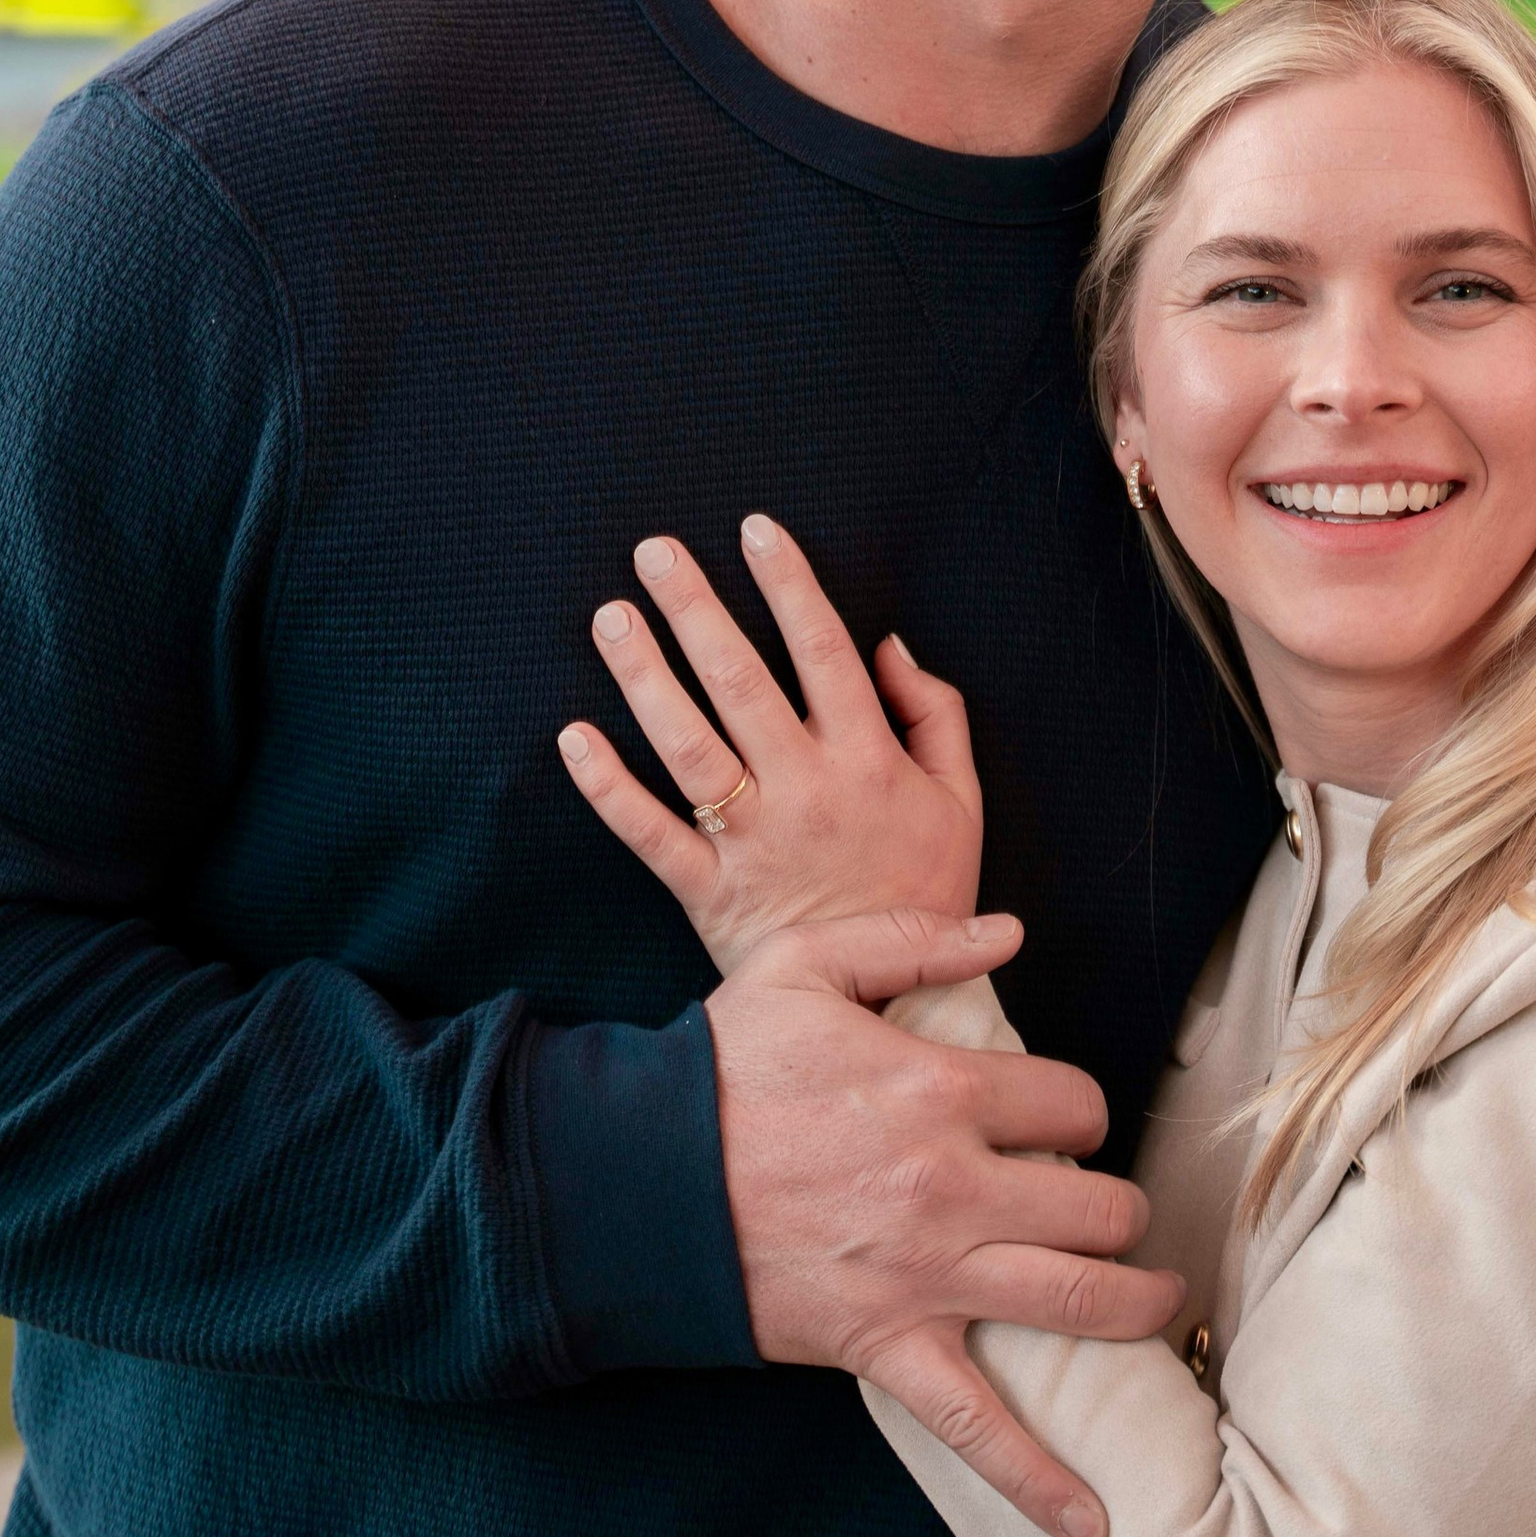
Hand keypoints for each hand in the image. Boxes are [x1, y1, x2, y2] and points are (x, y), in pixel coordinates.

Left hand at [559, 514, 980, 968]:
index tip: (755, 529)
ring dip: (645, 677)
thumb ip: (936, 715)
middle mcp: (805, 790)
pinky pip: (650, 834)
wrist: (891, 1006)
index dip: (789, 585)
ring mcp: (751, 840)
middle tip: (654, 552)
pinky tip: (574, 735)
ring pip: (689, 745)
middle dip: (695, 609)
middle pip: (741, 682)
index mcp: (867, 761)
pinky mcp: (709, 890)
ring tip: (611, 618)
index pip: (823, 651)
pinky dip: (607, 787)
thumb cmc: (925, 891)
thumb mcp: (961, 801)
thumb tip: (889, 645)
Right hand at [705, 904, 1184, 1536]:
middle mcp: (954, 1185)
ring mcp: (927, 1275)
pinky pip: (978, 1427)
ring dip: (1137, 1303)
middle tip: (1100, 1204)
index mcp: (941, 1088)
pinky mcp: (888, 1347)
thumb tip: (1008, 930)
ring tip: (1157, 1300)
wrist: (631, 1177)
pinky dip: (1042, 1482)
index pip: (1072, 1100)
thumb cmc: (717, 1066)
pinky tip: (1098, 1525)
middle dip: (1116, 1203)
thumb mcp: (805, 964)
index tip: (1052, 1118)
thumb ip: (915, 937)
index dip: (1075, 1108)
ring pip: (1079, 1301)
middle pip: (1100, 1203)